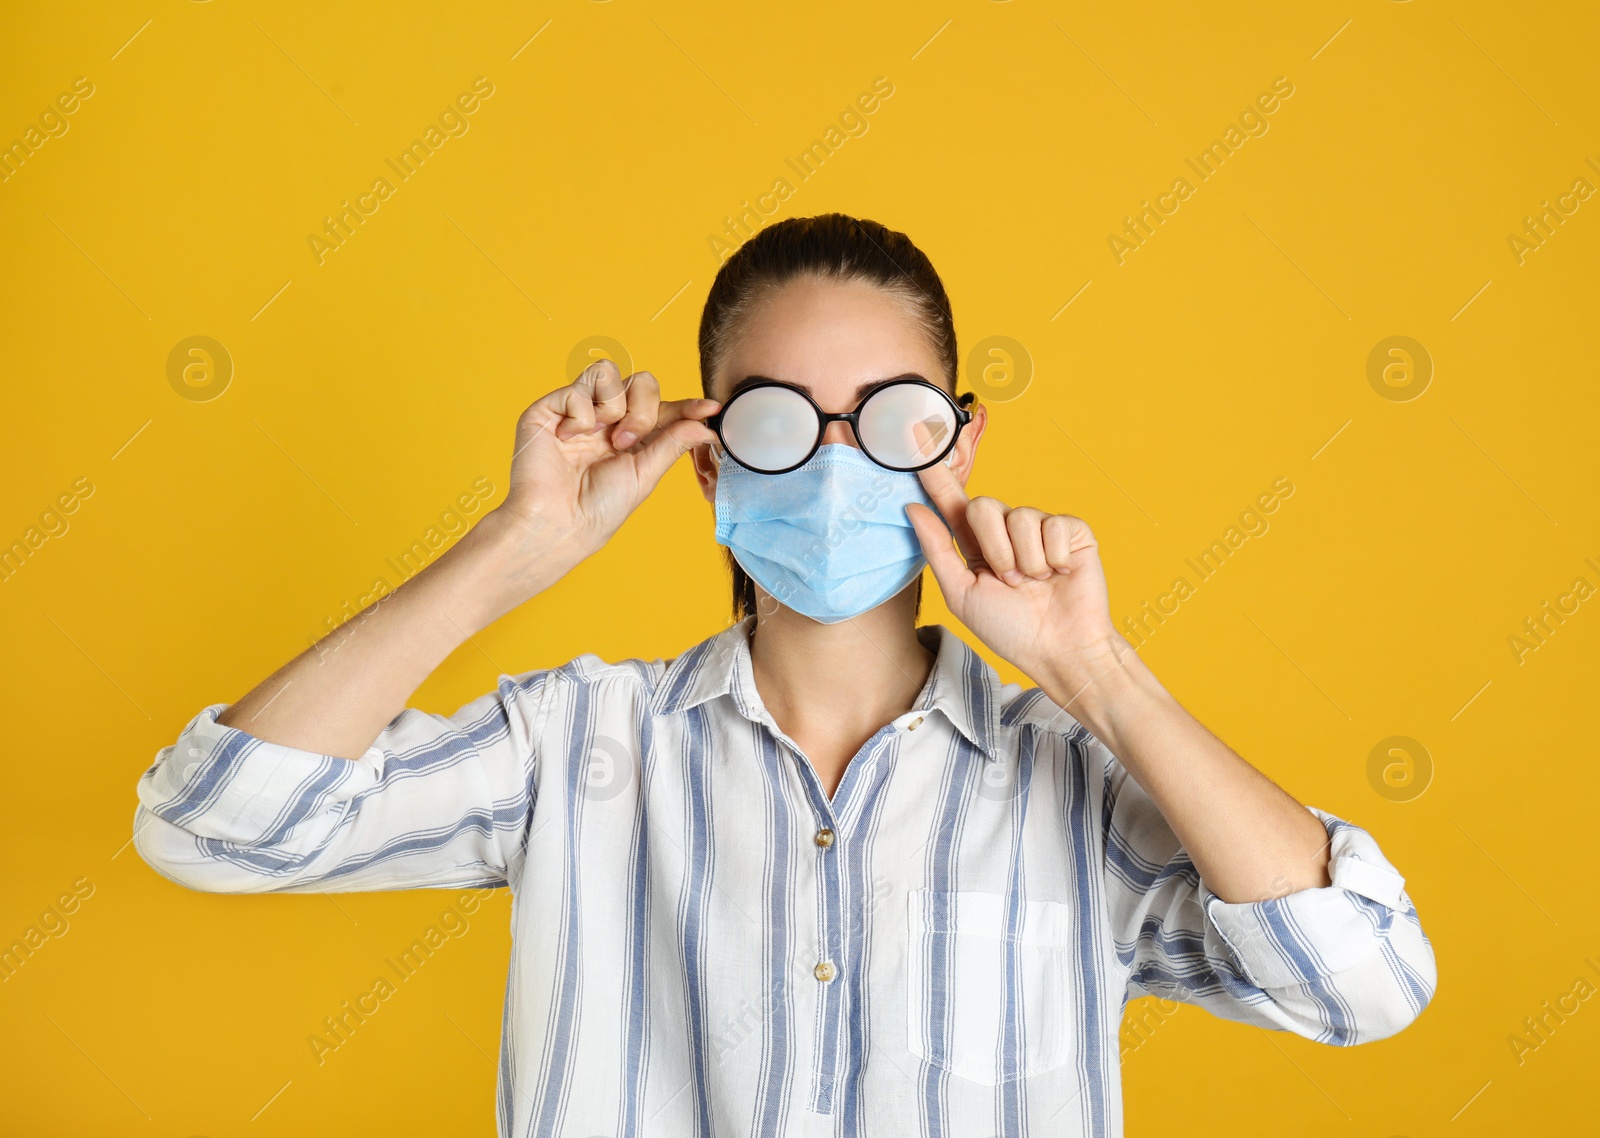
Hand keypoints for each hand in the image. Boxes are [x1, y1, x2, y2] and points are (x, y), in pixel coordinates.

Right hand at [482, 359, 718, 600]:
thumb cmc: (599, 508)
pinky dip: (580, 415)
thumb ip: (673, 442)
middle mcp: (606, 420)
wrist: (560, 521)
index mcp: (631, 436)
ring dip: (613, 408)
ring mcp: (578, 411)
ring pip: (609, 372)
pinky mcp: (550, 408)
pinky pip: (579, 387)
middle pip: (641, 382)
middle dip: (643, 410)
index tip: (710, 409)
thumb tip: (707, 425)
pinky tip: (569, 439)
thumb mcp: (646, 474)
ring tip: (601, 439)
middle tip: (627, 442)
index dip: (687, 405)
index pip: (664, 408)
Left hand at [905, 462, 1121, 693]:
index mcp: (977, 544)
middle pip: (984, 505)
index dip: (936, 474)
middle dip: (994, 549)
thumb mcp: (961, 593)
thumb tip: (912, 507)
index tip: (916, 439)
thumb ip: (937, 548)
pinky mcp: (1073, 531)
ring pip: (1021, 516)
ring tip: (1036, 583)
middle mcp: (1007, 531)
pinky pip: (1055, 525)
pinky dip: (1055, 557)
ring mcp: (1041, 529)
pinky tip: (1061, 574)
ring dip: (1025, 560)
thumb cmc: (1010, 629)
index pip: (953, 502)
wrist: (1060, 650)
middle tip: (1010, 582)